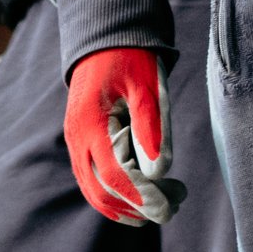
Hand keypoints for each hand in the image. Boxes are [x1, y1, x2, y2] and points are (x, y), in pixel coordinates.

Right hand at [63, 48, 183, 226]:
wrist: (104, 42)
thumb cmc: (130, 60)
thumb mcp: (147, 86)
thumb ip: (152, 128)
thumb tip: (159, 173)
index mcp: (90, 124)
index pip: (113, 176)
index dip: (141, 197)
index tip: (168, 209)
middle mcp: (77, 140)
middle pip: (102, 193)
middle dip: (139, 207)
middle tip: (176, 204)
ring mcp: (76, 146)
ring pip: (96, 193)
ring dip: (130, 207)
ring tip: (167, 202)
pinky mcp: (82, 148)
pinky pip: (95, 183)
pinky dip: (119, 197)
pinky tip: (146, 195)